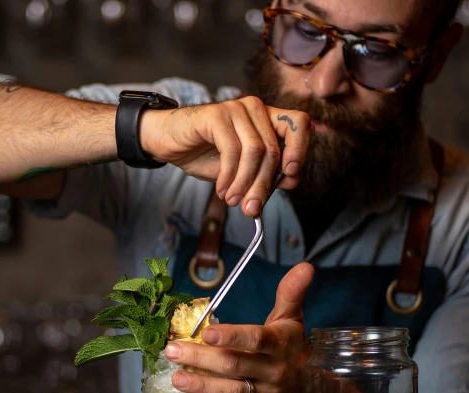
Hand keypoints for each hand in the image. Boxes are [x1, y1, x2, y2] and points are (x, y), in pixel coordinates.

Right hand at [140, 96, 312, 216]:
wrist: (168, 142)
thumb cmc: (204, 153)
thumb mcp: (240, 170)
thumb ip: (266, 173)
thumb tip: (293, 181)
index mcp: (266, 118)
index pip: (300, 125)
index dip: (301, 149)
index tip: (290, 174)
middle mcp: (255, 108)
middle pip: (274, 148)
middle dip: (264, 185)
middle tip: (251, 208)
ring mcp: (236, 108)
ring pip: (256, 151)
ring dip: (245, 183)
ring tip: (233, 200)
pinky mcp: (217, 115)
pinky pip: (233, 151)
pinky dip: (229, 176)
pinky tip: (221, 189)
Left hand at [163, 263, 314, 392]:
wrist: (313, 390)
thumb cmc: (293, 348)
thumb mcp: (292, 319)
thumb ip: (290, 293)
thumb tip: (304, 266)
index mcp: (280, 344)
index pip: (256, 339)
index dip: (231, 336)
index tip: (206, 332)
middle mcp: (275, 371)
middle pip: (235, 365)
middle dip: (202, 358)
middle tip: (172, 351)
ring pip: (233, 392)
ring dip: (203, 386)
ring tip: (176, 378)